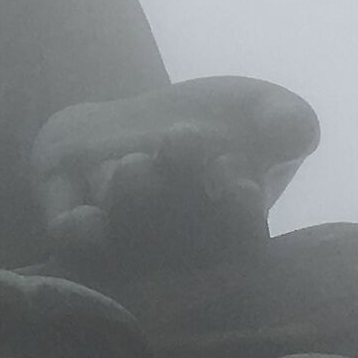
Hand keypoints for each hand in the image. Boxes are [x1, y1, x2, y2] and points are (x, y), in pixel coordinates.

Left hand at [31, 76, 319, 274]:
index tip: (238, 178)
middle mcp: (175, 245)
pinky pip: (69, 239)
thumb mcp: (265, 112)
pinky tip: (81, 218)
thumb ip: (288, 122)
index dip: (237, 214)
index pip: (239, 238)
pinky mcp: (69, 218)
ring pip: (122, 230)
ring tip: (135, 164)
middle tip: (181, 143)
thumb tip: (289, 130)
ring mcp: (121, 235)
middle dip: (177, 191)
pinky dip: (75, 234)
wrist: (143, 121)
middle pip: (176, 234)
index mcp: (231, 229)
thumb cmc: (220, 124)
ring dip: (128, 201)